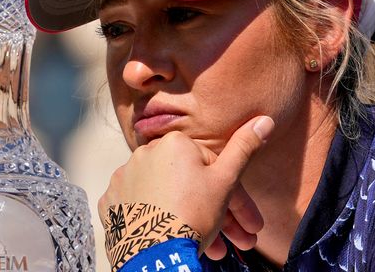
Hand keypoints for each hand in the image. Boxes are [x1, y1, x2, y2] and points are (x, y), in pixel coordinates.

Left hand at [98, 115, 274, 254]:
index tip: (250, 224)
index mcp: (174, 143)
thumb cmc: (193, 215)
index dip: (237, 199)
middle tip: (236, 240)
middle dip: (218, 214)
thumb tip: (264, 119)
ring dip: (190, 220)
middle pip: (190, 185)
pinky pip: (140, 207)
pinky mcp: (111, 202)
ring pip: (167, 198)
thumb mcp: (226, 181)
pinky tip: (171, 238)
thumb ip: (244, 147)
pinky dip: (155, 220)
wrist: (155, 255)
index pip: (213, 169)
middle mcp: (144, 153)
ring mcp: (123, 178)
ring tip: (210, 249)